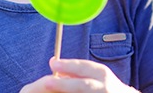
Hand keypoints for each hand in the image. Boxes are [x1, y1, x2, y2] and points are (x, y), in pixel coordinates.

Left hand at [20, 58, 138, 92]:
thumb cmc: (105, 86)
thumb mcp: (95, 75)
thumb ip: (78, 72)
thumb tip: (54, 65)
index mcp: (101, 73)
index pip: (83, 67)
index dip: (67, 65)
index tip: (52, 63)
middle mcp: (104, 86)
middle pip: (83, 85)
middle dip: (64, 83)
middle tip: (46, 81)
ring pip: (84, 92)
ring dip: (68, 92)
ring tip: (51, 89)